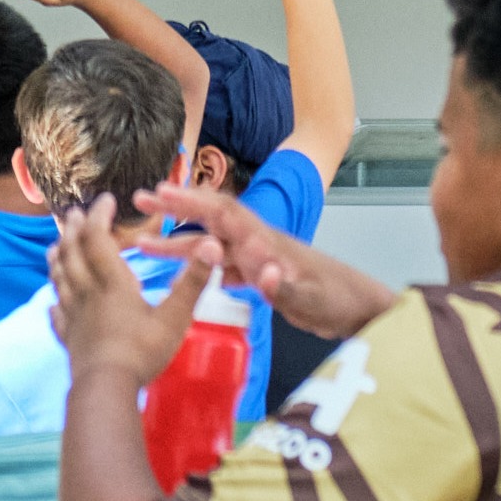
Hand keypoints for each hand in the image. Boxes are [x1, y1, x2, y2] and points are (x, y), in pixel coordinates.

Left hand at [49, 194, 212, 388]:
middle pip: (72, 254)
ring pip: (60, 280)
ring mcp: (74, 317)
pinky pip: (57, 317)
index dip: (99, 216)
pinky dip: (54, 304)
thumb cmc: (142, 351)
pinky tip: (53, 305)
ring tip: (54, 246)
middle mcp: (87, 293)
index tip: (105, 200)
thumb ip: (193, 282)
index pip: (98, 239)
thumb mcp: (175, 317)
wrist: (105, 389)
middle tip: (71, 213)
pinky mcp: (68, 339)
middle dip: (72, 230)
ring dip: (57, 258)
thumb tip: (213, 246)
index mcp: (112, 283)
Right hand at [134, 181, 396, 341]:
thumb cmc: (338, 300)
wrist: (361, 308)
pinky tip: (180, 270)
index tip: (159, 192)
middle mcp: (258, 243)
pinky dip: (198, 263)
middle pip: (210, 219)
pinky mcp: (260, 274)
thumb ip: (284, 284)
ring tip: (142, 242)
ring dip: (178, 239)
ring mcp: (258, 257)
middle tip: (139, 199)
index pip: (223, 214)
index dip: (191, 202)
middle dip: (175, 208)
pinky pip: (221, 263)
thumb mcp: (310, 296)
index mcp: (265, 242)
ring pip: (211, 243)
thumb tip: (260, 269)